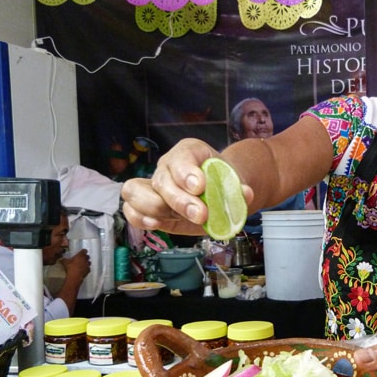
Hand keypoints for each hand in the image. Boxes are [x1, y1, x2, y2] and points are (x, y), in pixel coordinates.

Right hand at [60, 248, 89, 281]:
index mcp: (81, 255)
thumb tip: (62, 259)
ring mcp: (88, 265)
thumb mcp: (65, 263)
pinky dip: (86, 268)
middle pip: (88, 256)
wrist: (75, 276)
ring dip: (86, 262)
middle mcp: (86, 259)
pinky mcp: (88, 270)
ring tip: (82, 264)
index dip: (83, 251)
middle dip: (85, 257)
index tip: (81, 252)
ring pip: (89, 262)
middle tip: (80, 258)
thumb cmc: (70, 268)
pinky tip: (83, 270)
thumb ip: (64, 260)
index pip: (85, 250)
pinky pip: (88, 268)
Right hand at [121, 138, 253, 235]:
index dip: (187, 172)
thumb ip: (239, 188)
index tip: (201, 187)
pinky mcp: (149, 206)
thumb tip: (245, 194)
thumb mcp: (235, 181)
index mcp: (190, 152)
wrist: (220, 190)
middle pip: (162, 180)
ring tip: (177, 219)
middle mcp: (167, 166)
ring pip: (135, 191)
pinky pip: (131, 209)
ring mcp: (154, 185)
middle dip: (180, 200)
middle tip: (201, 215)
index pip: (182, 157)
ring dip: (156, 209)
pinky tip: (157, 224)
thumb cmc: (224, 181)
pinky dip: (140, 218)